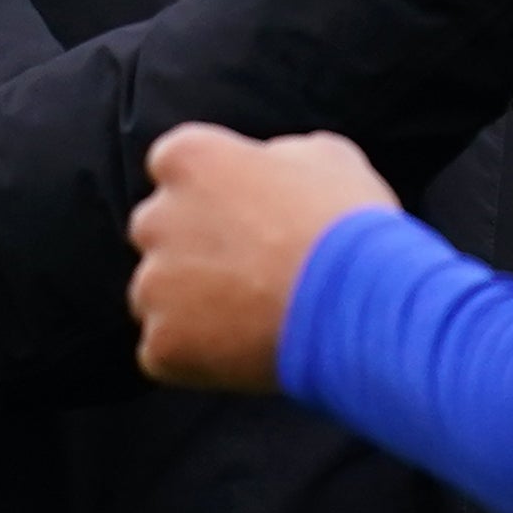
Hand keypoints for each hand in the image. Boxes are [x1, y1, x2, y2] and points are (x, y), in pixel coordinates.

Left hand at [127, 124, 402, 391]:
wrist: (360, 301)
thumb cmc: (349, 222)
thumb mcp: (325, 156)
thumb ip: (275, 156)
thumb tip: (269, 169)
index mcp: (188, 158)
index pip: (176, 168)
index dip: (214, 192)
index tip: (247, 212)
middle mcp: (155, 218)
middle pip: (159, 232)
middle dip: (193, 247)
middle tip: (252, 269)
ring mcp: (153, 286)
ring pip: (159, 295)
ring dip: (193, 304)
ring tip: (258, 316)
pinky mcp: (162, 345)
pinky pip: (167, 351)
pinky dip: (198, 356)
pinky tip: (248, 351)